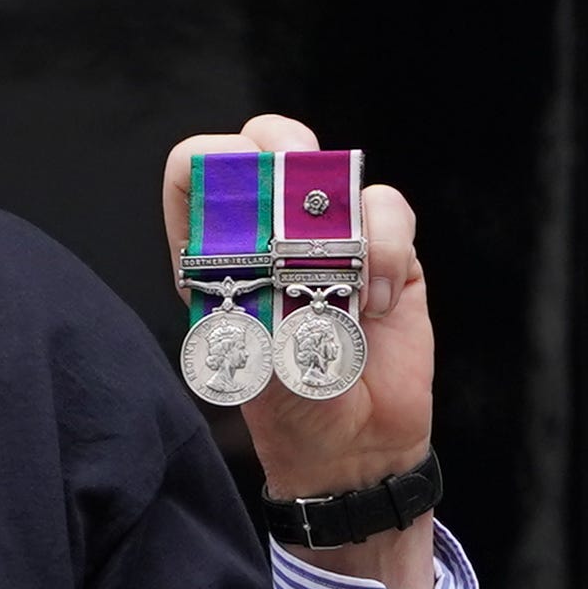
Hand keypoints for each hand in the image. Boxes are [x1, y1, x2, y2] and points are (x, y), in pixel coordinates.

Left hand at [157, 112, 441, 588]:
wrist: (353, 446)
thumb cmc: (287, 401)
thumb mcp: (248, 344)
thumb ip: (255, 281)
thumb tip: (281, 231)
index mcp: (217, 248)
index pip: (198, 171)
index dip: (213, 158)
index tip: (239, 179)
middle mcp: (273, 230)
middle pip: (269, 142)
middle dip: (283, 145)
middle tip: (297, 170)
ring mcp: (334, 234)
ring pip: (339, 172)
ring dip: (347, 227)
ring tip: (347, 292)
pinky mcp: (388, 250)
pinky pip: (390, 208)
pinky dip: (388, 251)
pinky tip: (378, 304)